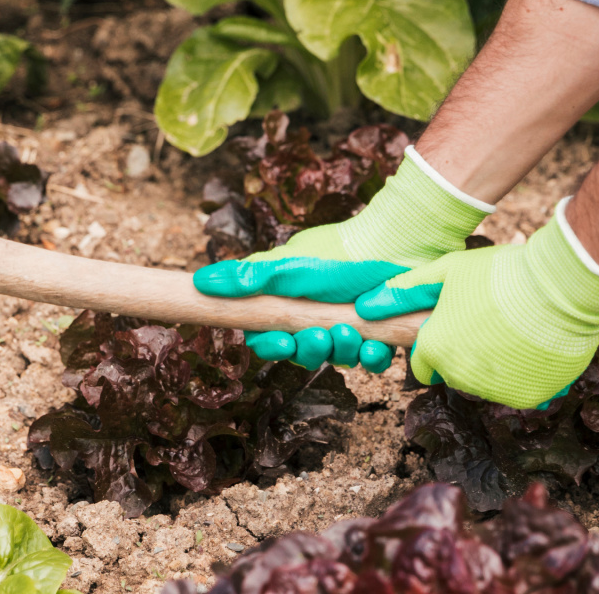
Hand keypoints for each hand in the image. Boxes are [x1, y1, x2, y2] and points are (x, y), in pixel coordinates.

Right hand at [194, 148, 492, 370]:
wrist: (398, 240)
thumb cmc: (340, 251)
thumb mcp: (288, 265)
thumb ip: (248, 278)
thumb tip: (199, 283)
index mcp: (289, 301)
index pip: (266, 336)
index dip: (270, 345)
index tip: (277, 341)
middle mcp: (316, 316)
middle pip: (301, 352)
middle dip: (309, 350)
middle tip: (319, 336)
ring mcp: (348, 325)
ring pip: (336, 358)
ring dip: (341, 351)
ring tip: (350, 331)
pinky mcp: (379, 332)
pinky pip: (371, 359)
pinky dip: (372, 356)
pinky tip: (375, 345)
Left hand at [353, 199, 598, 408]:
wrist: (562, 284)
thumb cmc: (500, 272)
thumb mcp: (446, 271)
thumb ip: (403, 291)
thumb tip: (364, 306)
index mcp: (435, 349)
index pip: (422, 363)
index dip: (437, 343)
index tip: (456, 325)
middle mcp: (461, 377)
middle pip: (453, 374)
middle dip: (464, 354)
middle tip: (489, 322)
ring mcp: (496, 390)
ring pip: (487, 384)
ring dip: (495, 364)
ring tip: (514, 329)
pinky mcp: (531, 398)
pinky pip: (520, 391)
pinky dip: (526, 375)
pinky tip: (533, 345)